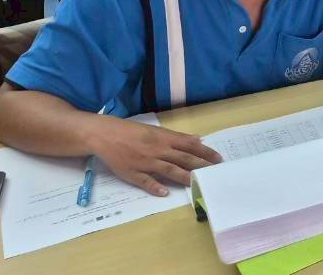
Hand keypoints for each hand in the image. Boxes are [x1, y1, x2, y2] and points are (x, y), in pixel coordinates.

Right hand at [86, 116, 221, 195]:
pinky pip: (144, 180)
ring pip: (168, 170)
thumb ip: (177, 137)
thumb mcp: (156, 130)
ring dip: (183, 176)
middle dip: (200, 165)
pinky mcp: (131, 172)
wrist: (104, 134)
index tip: (218, 159)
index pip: (190, 145)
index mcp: (164, 138)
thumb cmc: (132, 131)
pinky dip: (154, 186)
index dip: (205, 152)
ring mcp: (145, 162)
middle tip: (214, 172)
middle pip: (183, 158)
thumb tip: (198, 139)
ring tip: (196, 182)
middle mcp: (158, 149)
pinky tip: (164, 192)